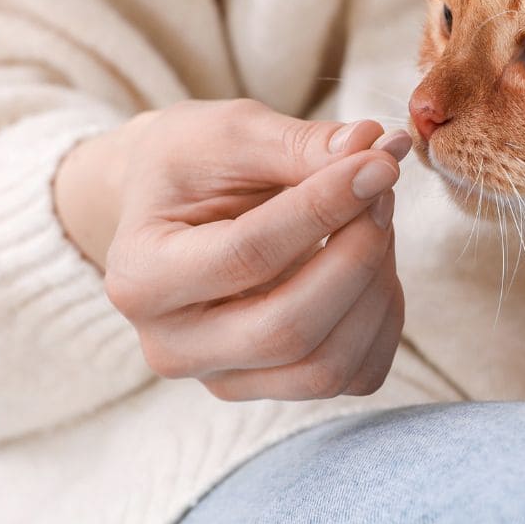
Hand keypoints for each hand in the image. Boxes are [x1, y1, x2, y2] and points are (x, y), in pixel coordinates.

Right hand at [55, 99, 409, 400]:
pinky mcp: (274, 390)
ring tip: (377, 219)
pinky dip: (384, 316)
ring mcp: (223, 379)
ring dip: (377, 287)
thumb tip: (378, 148)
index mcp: (140, 278)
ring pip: (328, 366)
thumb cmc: (192, 166)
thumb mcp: (229, 134)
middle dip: (356, 256)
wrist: (169, 210)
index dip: (324, 208)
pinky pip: (357, 374)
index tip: (378, 164)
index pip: (247, 255)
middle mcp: (173, 346)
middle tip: (383, 191)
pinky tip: (374, 262)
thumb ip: (299, 145)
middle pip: (289, 330)